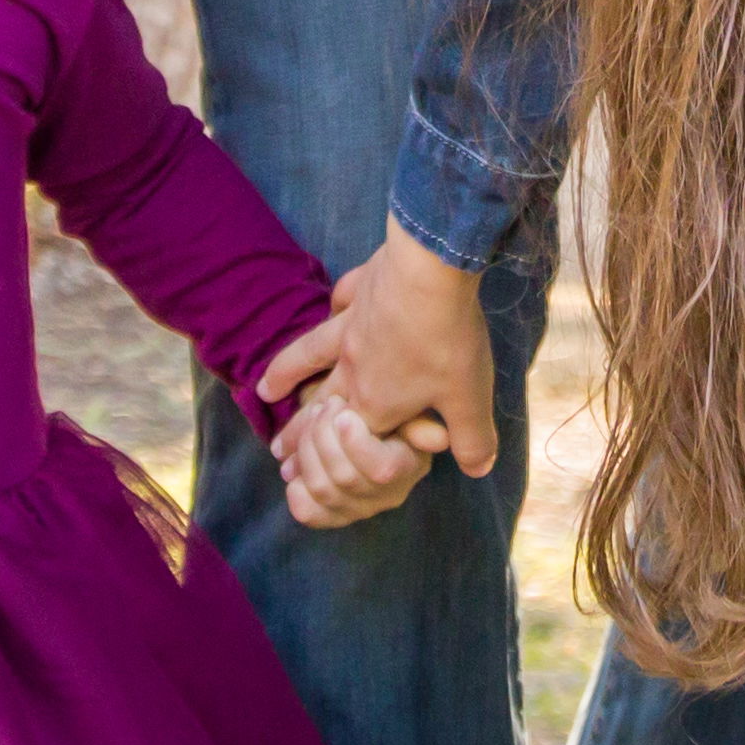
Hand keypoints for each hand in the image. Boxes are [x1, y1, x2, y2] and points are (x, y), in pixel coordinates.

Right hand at [264, 224, 499, 480]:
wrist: (429, 271)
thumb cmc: (447, 341)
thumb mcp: (469, 400)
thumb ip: (472, 440)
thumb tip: (479, 470)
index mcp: (377, 401)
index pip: (346, 440)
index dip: (323, 460)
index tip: (293, 473)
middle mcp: (355, 366)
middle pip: (319, 404)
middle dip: (297, 431)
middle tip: (275, 448)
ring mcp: (351, 325)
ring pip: (311, 353)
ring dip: (288, 372)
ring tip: (265, 388)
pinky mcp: (360, 287)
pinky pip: (341, 300)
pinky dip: (335, 305)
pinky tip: (332, 304)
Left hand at [271, 387, 435, 530]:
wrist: (373, 425)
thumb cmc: (394, 411)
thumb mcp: (411, 409)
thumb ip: (420, 422)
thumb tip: (438, 439)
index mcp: (409, 467)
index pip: (381, 470)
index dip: (355, 443)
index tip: (343, 413)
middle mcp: (387, 496)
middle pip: (344, 478)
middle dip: (324, 435)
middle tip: (326, 406)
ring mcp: (358, 510)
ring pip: (322, 489)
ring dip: (307, 450)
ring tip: (313, 421)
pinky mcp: (332, 516)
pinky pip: (307, 513)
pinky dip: (295, 487)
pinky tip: (298, 461)